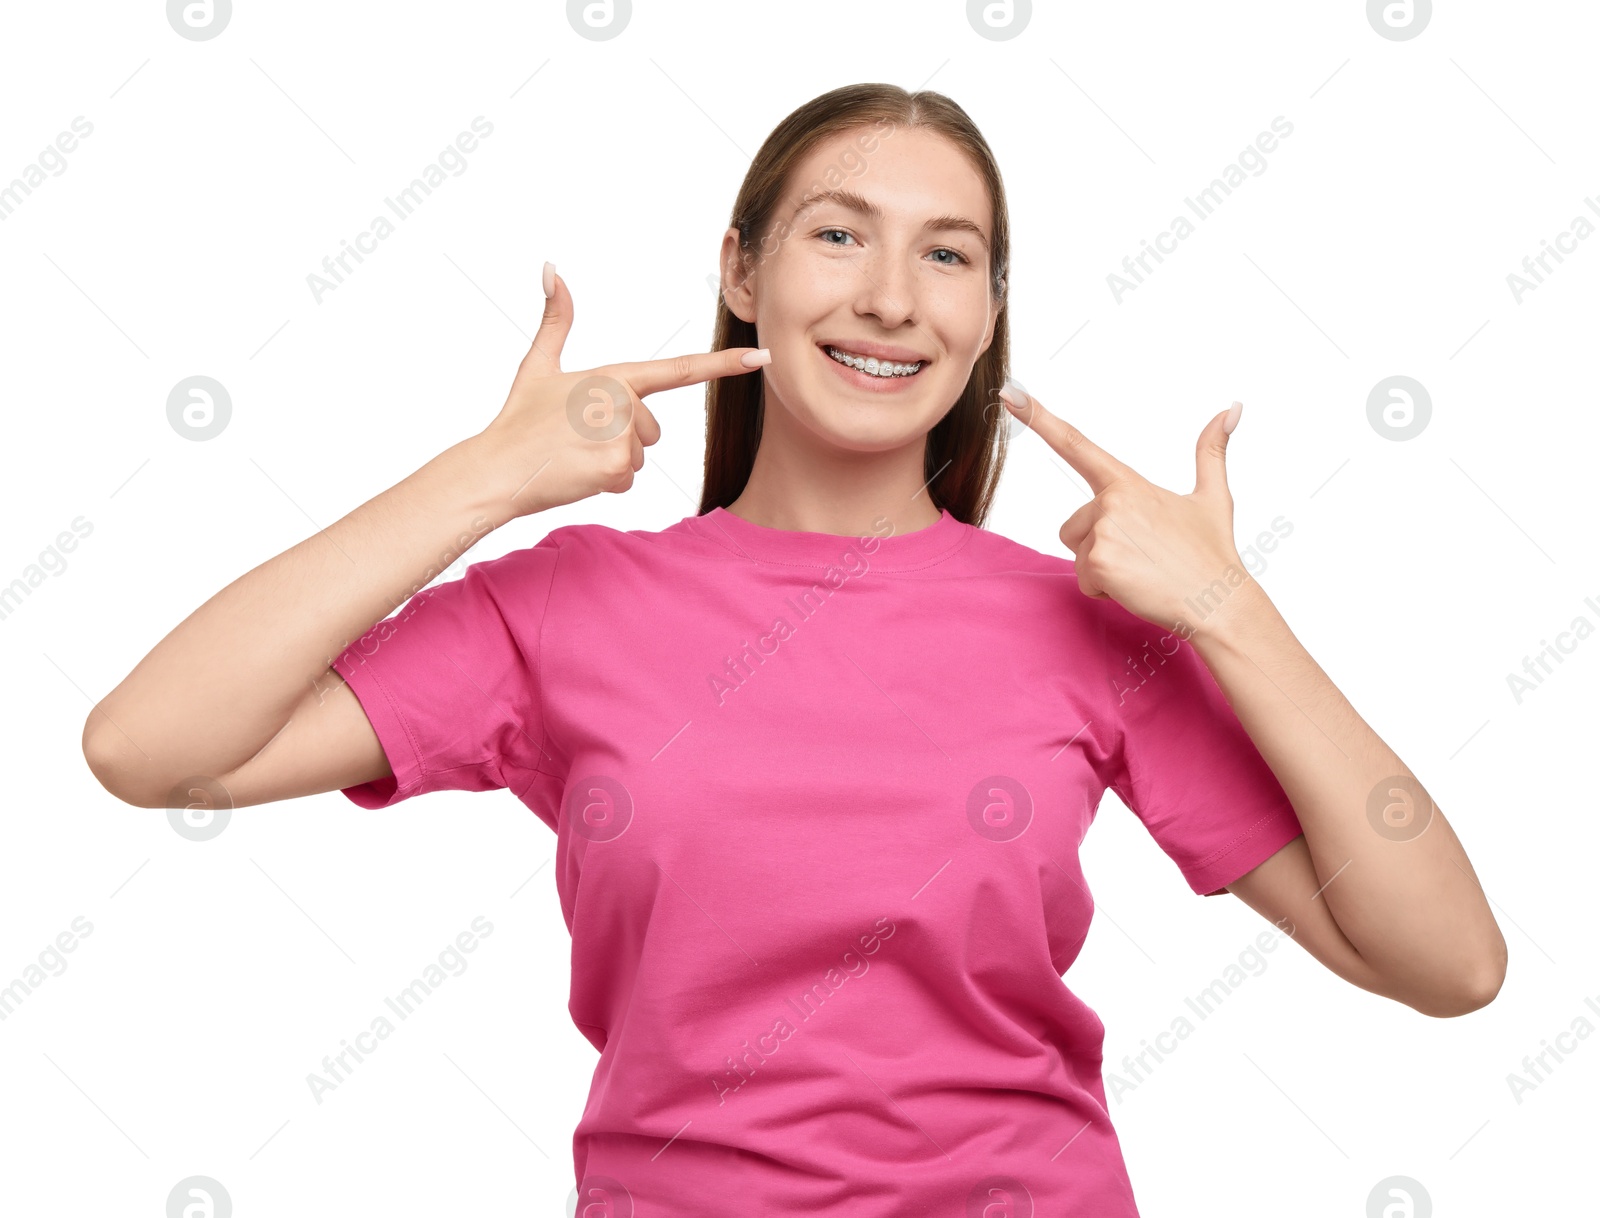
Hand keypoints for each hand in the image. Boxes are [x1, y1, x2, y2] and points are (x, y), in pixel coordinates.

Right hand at [474, 265, 768, 518]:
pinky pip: (628, 481)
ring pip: (640, 458)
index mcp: (613, 376)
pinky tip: (576, 474)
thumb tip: (550, 267)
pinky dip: (605, 484)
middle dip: (620, 442)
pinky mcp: (617, 466)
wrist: (495, 468)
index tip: (760, 356)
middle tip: (577, 440)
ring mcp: (622, 434)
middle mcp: (623, 401)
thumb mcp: (538, 366)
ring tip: (573, 456)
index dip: (724, 364)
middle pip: (651, 432)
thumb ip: (556, 320)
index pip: (679, 369)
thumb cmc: (518, 420)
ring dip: (611, 465)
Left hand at [999, 384, 1249, 639]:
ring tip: (1142, 571)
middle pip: (1075, 527)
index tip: (1011, 394)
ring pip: (1079, 554)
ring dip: (1103, 569)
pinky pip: (1084, 579)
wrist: (1219, 602)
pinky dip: (1107, 589)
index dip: (1040, 418)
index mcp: (1129, 483)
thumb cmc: (1212, 554)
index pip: (1076, 444)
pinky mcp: (1098, 561)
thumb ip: (1211, 451)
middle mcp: (1112, 500)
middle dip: (1101, 547)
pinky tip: (1137, 586)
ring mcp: (1104, 530)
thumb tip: (1232, 408)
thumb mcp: (1213, 497)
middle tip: (1144, 557)